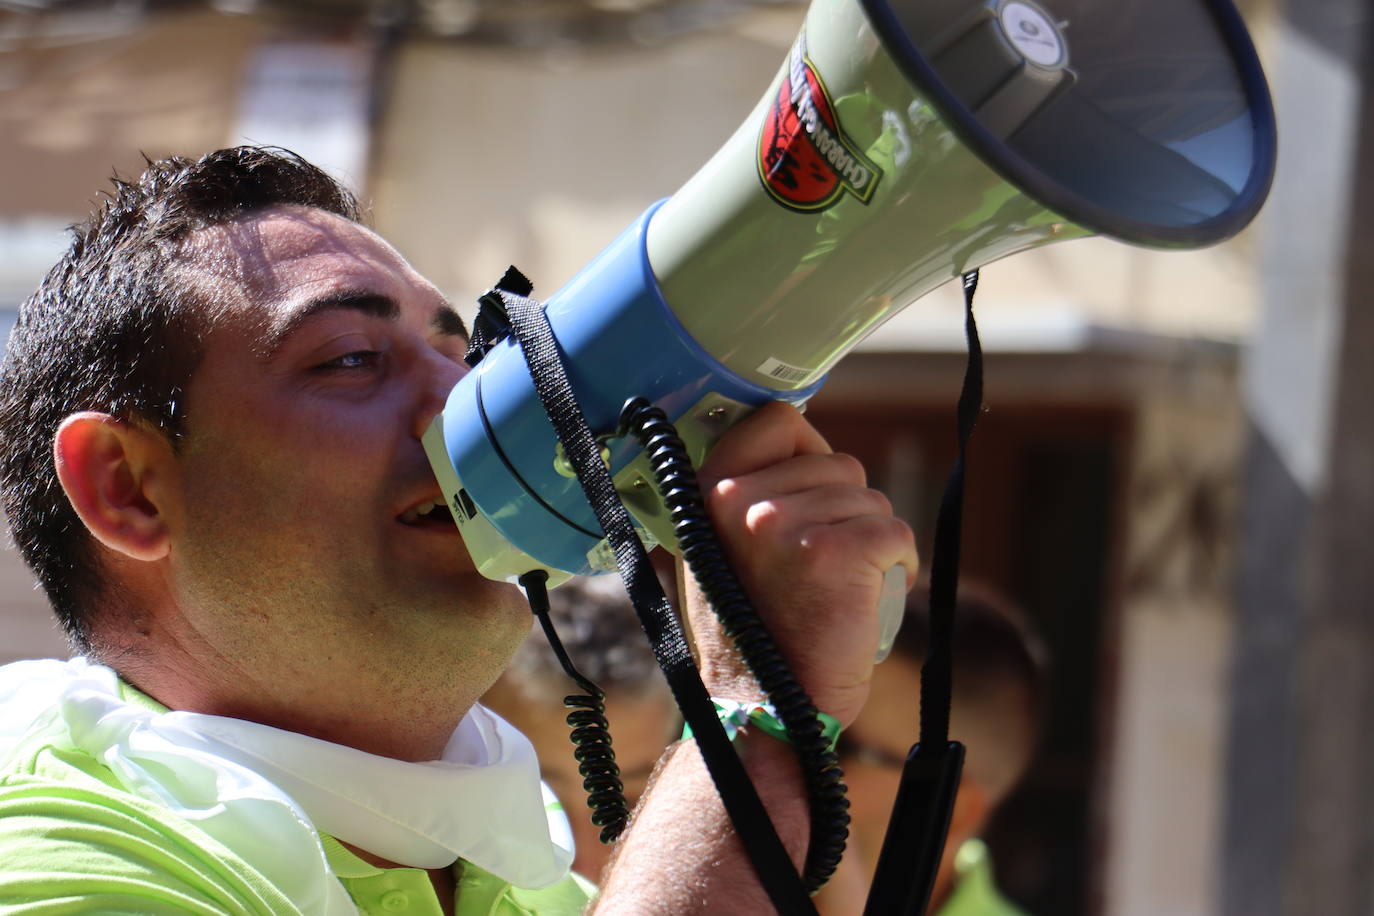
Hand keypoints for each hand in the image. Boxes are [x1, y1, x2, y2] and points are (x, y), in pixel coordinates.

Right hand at [687, 401, 916, 726]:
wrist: (766, 710)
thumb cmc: (753, 634)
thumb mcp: (722, 550)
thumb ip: (746, 495)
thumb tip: (796, 442)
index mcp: (708, 492)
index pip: (777, 420)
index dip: (808, 451)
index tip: (809, 493)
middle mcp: (741, 500)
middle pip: (837, 463)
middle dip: (845, 511)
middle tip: (820, 568)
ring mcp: (787, 523)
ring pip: (870, 498)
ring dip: (870, 540)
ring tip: (838, 588)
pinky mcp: (839, 551)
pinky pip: (895, 531)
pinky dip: (898, 564)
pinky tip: (867, 597)